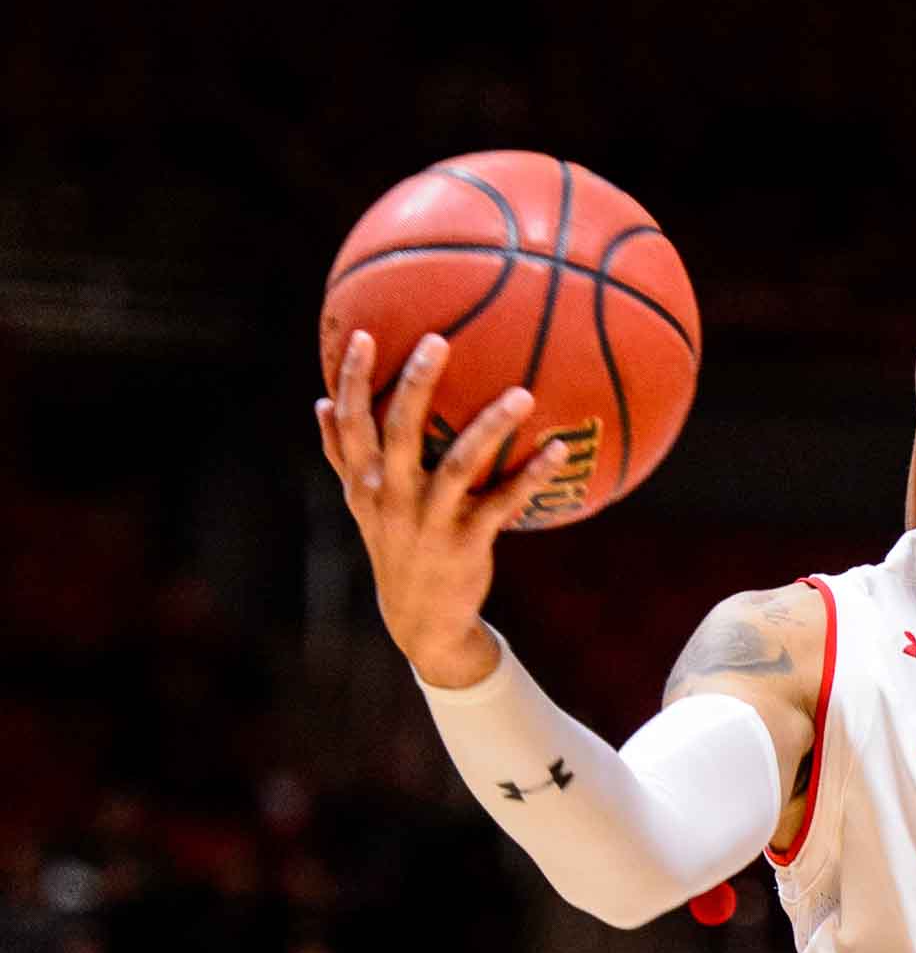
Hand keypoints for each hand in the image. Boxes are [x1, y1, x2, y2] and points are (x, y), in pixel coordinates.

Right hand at [314, 329, 568, 685]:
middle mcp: (392, 497)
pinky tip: (558, 449)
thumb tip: (320, 402)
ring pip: (457, 463)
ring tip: (522, 393)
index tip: (364, 334)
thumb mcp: (362, 504)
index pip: (351, 424)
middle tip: (439, 340)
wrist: (420, 619)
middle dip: (415, 383)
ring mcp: (430, 520)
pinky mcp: (467, 541)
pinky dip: (531, 475)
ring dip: (490, 426)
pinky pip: (504, 502)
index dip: (352, 380)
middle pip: (399, 431)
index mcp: (365, 483)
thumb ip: (343, 455)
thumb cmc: (396, 544)